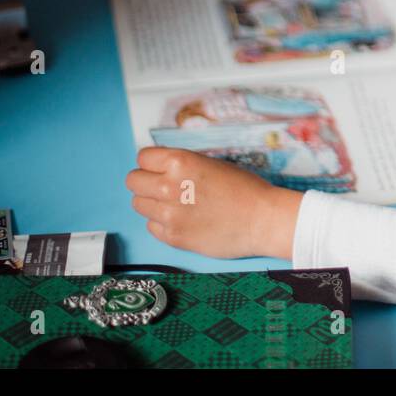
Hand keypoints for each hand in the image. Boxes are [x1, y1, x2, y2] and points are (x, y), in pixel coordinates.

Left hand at [126, 147, 302, 258]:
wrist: (262, 220)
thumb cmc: (245, 189)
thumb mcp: (211, 164)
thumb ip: (182, 165)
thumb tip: (161, 169)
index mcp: (179, 162)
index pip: (143, 158)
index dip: (153, 163)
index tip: (161, 169)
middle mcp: (168, 186)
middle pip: (133, 181)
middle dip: (146, 182)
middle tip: (164, 188)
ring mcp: (168, 214)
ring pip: (139, 204)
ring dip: (153, 203)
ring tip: (175, 205)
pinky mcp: (173, 237)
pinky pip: (151, 227)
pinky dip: (162, 224)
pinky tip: (183, 221)